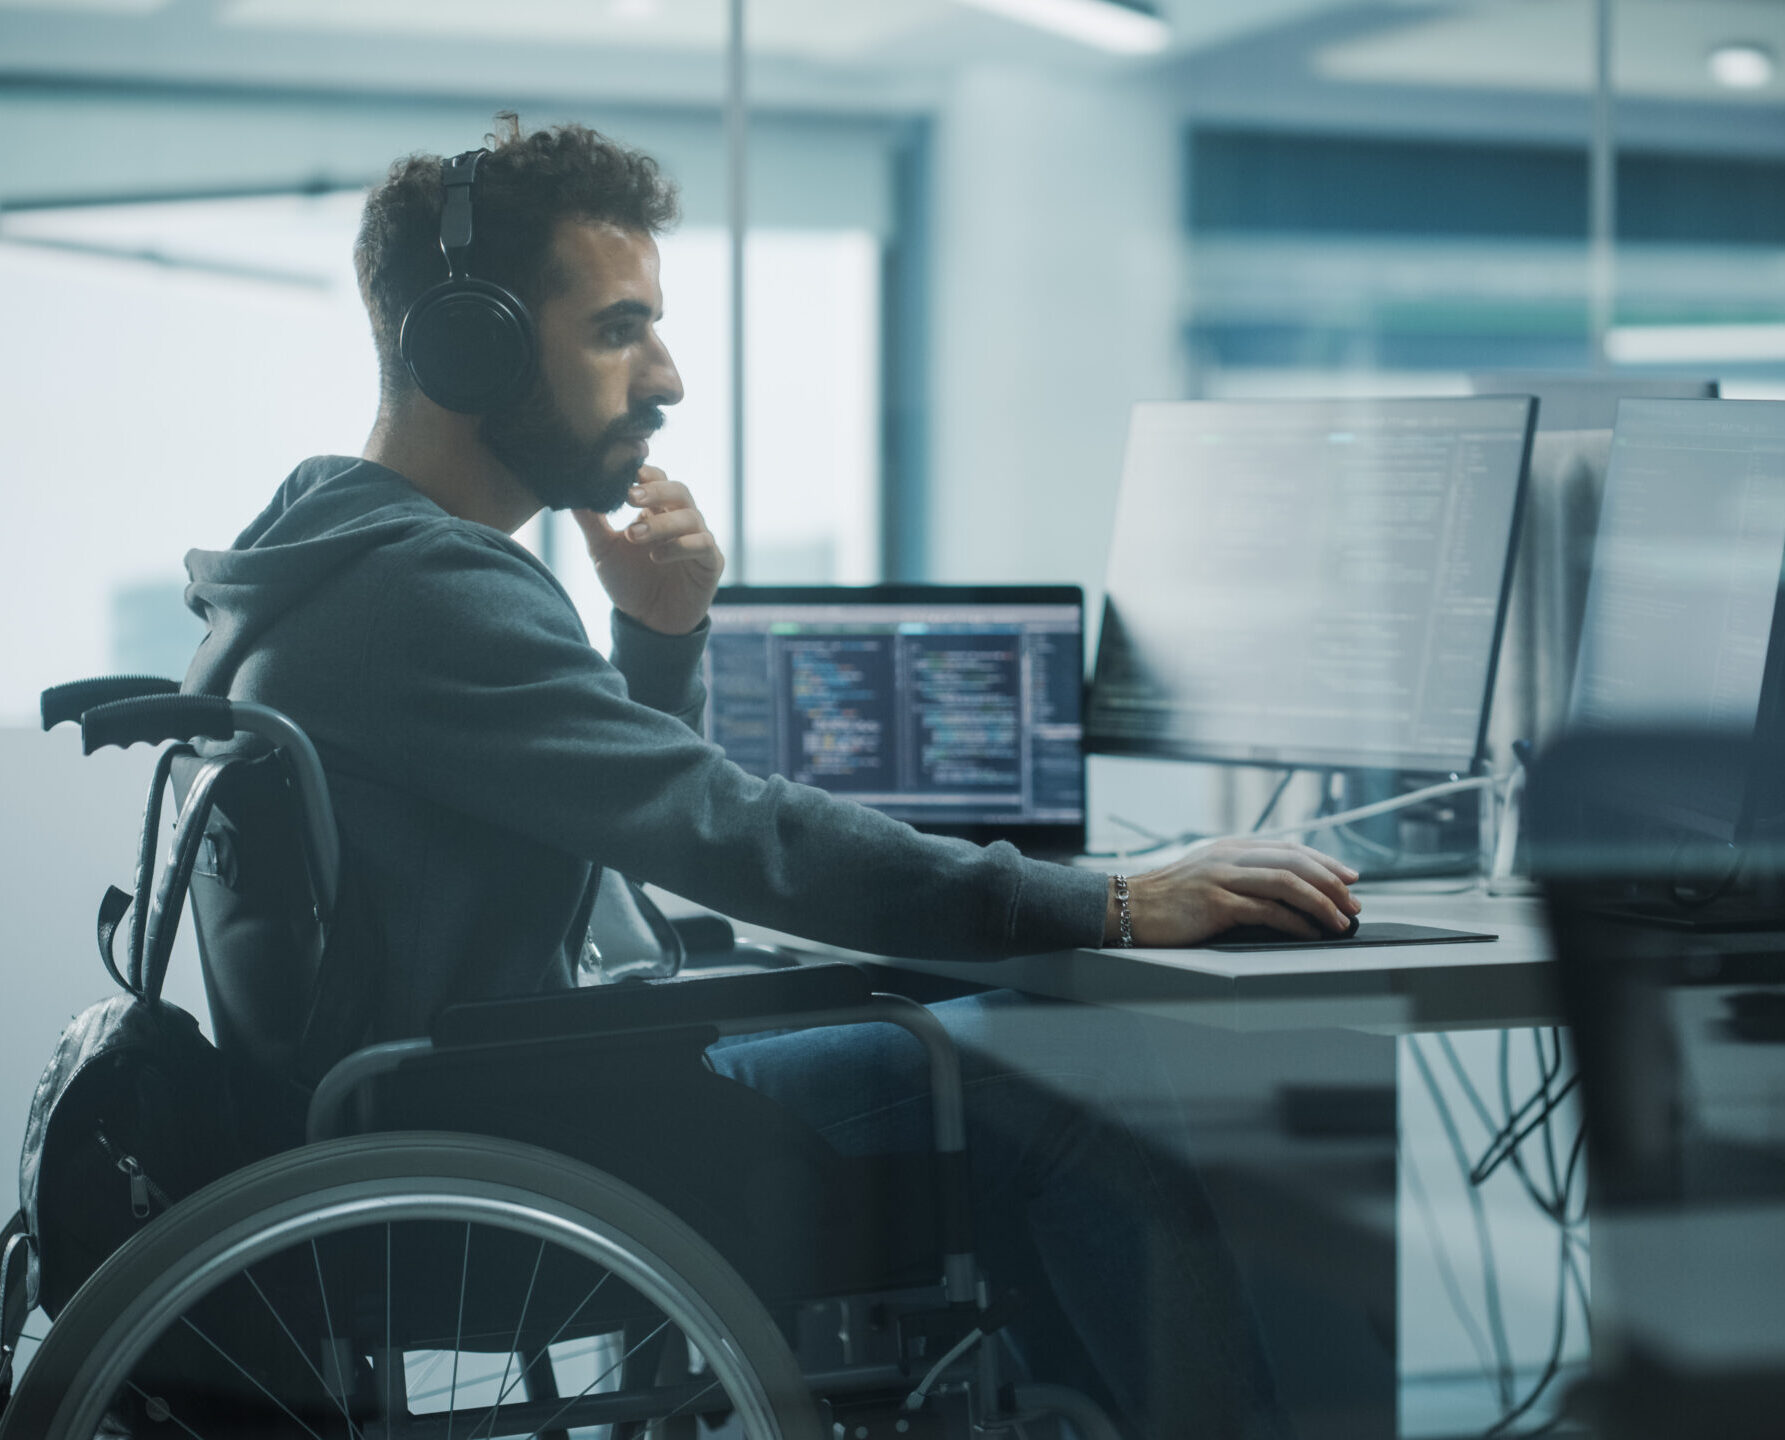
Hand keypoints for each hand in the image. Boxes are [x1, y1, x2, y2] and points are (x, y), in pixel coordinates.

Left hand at [571, 468, 724, 635]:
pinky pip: (702, 545)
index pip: (657, 479)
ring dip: (662, 523)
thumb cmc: (628, 581)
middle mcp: (681, 519)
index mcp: (657, 510)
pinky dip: (680, 546)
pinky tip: (656, 556)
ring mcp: (699, 538)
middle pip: (678, 490)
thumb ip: (590, 521)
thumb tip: (570, 492)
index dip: (645, 472)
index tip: (625, 471)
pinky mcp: (711, 562)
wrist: (648, 623)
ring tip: (634, 535)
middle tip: (629, 496)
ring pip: (690, 517)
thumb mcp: (602, 550)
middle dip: (655, 491)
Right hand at [1107, 838, 1359, 946]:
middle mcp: (1230, 857)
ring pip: (1287, 883)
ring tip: (1340, 921)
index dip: (1325, 862)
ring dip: (1321, 903)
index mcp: (1231, 847)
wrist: (1126, 907)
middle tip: (1354, 902)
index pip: (1290, 848)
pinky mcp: (1216, 904)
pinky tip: (1310, 933)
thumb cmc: (1167, 900)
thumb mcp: (1206, 874)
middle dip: (1332, 882)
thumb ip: (1239, 874)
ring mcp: (1222, 878)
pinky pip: (1267, 910)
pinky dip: (1296, 922)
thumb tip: (1282, 890)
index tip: (1349, 877)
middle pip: (1295, 861)